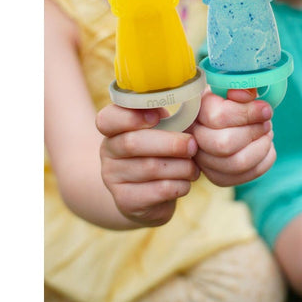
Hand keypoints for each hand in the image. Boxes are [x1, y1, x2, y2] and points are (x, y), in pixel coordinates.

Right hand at [96, 104, 200, 226]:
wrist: (148, 197)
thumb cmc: (160, 154)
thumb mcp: (161, 131)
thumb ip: (168, 117)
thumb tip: (190, 101)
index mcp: (113, 128)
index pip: (107, 119)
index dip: (131, 116)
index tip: (158, 116)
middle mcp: (108, 151)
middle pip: (133, 143)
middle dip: (169, 143)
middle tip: (192, 145)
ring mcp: (113, 178)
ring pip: (150, 168)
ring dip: (180, 166)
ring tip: (193, 167)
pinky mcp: (126, 201)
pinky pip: (157, 190)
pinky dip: (179, 185)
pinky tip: (186, 183)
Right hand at [187, 88, 276, 186]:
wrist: (221, 118)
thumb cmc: (228, 99)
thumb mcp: (231, 87)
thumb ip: (239, 87)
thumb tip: (246, 96)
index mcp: (195, 110)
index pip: (219, 117)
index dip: (248, 114)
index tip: (266, 109)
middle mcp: (192, 138)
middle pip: (225, 144)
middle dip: (254, 132)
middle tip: (267, 123)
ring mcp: (201, 161)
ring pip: (236, 164)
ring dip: (261, 148)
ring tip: (267, 134)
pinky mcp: (216, 177)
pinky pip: (244, 177)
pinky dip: (263, 162)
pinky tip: (266, 148)